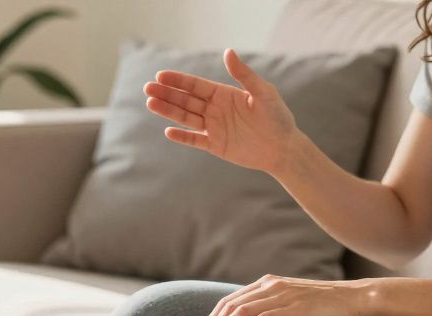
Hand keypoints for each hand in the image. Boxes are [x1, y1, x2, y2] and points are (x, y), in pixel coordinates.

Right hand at [144, 49, 299, 174]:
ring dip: (168, 111)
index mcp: (224, 94)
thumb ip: (244, 75)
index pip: (196, 86)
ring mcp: (214, 127)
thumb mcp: (263, 93)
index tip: (160, 76)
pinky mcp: (216, 145)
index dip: (178, 81)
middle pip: (186, 100)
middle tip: (147, 88)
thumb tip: (228, 52)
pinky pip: (195, 140)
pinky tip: (168, 132)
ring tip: (150, 104)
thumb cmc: (277, 117)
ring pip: (186, 118)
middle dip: (167, 94)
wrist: (283, 147)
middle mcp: (215, 109)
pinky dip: (182, 137)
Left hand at [198, 275, 371, 315]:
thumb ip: (273, 309)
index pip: (231, 300)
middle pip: (230, 305)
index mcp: (269, 284)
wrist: (357, 300)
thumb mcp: (294, 304)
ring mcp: (283, 295)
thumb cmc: (327, 307)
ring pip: (242, 311)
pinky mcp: (294, 308)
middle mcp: (272, 286)